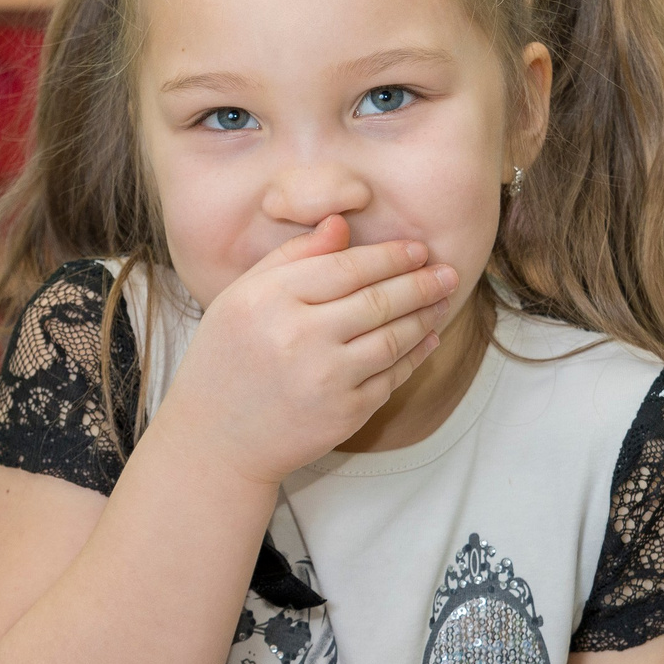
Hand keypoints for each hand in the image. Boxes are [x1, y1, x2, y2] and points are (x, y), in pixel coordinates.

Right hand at [157, 215, 457, 485]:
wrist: (216, 439)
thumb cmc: (225, 360)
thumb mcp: (240, 298)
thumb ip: (290, 258)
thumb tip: (341, 224)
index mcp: (267, 300)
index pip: (345, 267)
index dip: (389, 256)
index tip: (417, 248)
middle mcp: (296, 337)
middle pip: (377, 300)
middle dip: (420, 283)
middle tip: (446, 272)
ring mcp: (323, 379)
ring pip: (392, 338)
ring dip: (425, 316)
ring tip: (442, 300)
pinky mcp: (343, 413)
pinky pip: (391, 377)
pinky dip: (415, 355)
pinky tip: (426, 338)